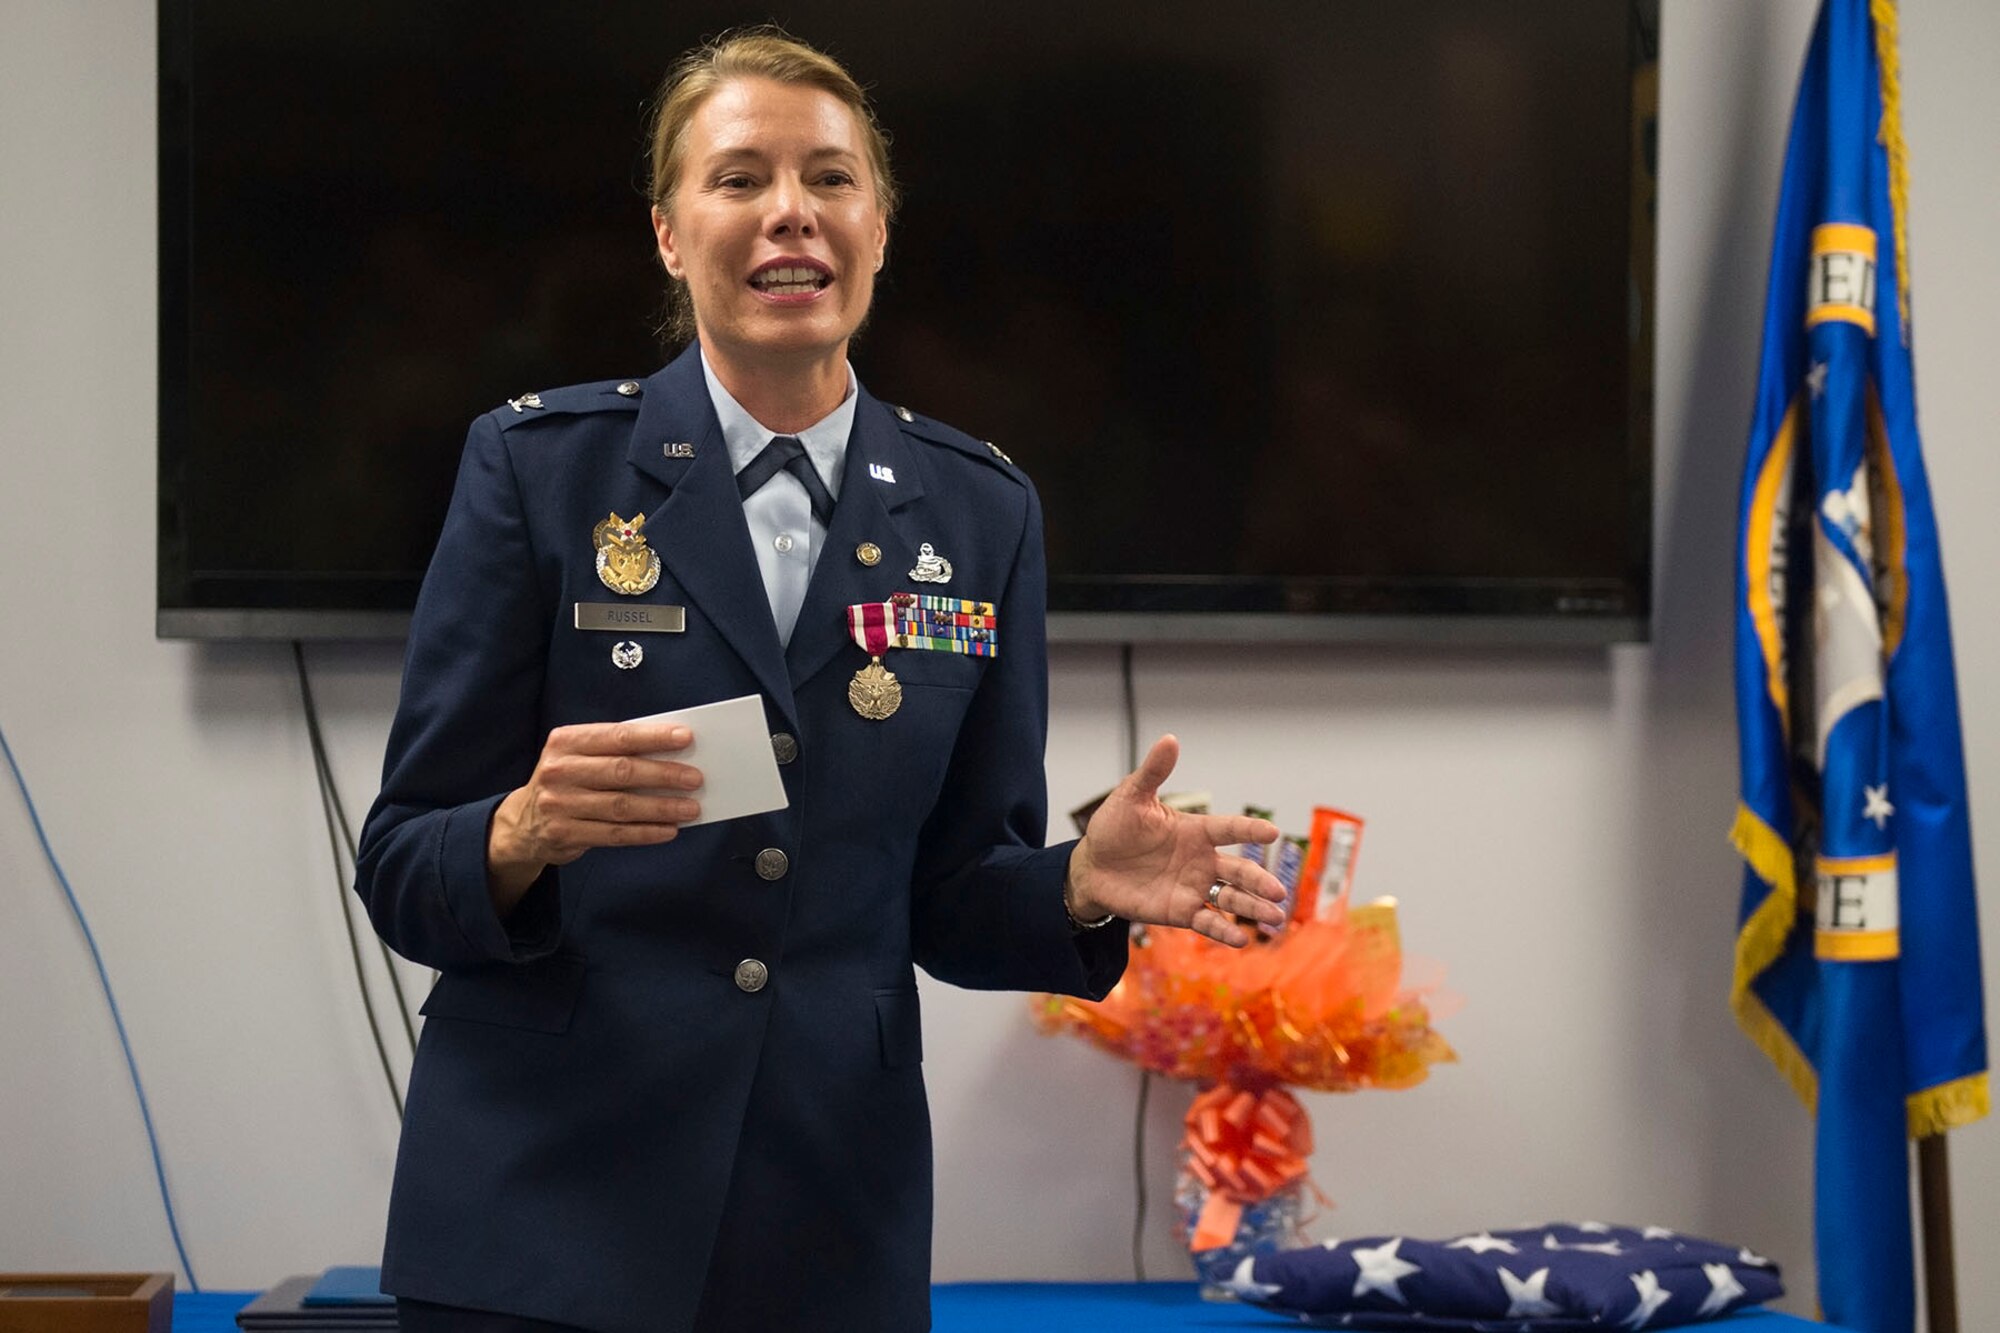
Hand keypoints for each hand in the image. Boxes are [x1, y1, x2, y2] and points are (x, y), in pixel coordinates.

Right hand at [486, 720, 703, 912]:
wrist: (523, 823)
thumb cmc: (567, 781)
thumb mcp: (579, 756)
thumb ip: (615, 750)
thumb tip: (671, 752)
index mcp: (566, 742)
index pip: (616, 736)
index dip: (653, 737)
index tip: (685, 737)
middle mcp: (560, 771)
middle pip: (622, 771)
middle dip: (664, 774)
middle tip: (695, 778)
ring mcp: (560, 804)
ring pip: (622, 806)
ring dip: (661, 808)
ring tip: (690, 808)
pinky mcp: (565, 834)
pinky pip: (615, 834)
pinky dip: (646, 832)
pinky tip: (669, 830)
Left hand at [1064, 735, 1286, 947]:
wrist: (1092, 867)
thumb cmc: (1114, 828)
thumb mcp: (1131, 797)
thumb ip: (1153, 773)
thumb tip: (1170, 739)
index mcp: (1195, 830)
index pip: (1229, 829)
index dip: (1249, 831)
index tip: (1272, 833)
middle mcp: (1201, 860)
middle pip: (1238, 871)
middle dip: (1259, 880)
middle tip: (1278, 890)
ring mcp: (1193, 887)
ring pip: (1231, 898)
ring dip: (1253, 907)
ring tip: (1274, 917)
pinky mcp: (1180, 911)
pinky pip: (1207, 922)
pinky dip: (1224, 932)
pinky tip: (1241, 940)